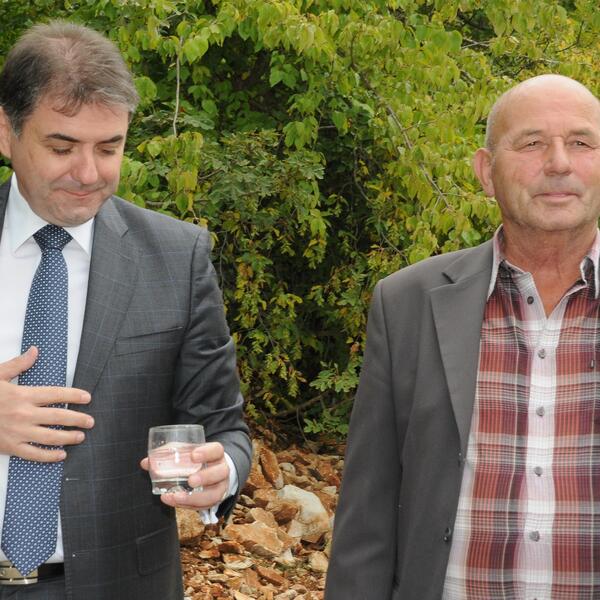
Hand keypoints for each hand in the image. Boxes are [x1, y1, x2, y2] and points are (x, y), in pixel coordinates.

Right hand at [0, 347, 93, 461]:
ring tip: (81, 436)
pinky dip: (49, 456)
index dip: (74, 396)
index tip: (87, 398)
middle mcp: (23, 414)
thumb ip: (18, 365)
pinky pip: (33, 454)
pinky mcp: (10, 447)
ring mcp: (17, 432)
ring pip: (50, 437)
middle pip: (58, 417)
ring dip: (68, 437)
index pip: (56, 395)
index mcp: (22, 395)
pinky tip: (61, 455)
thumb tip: (35, 351)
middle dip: (78, 419)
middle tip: (91, 421)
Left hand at [140, 442, 229, 509]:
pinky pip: (204, 506)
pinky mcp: (214, 500)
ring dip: (196, 497)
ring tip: (177, 496)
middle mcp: (222, 469)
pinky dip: (188, 505)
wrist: (212, 470)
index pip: (216, 450)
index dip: (207, 452)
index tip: (193, 456)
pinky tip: (174, 501)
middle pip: (220, 472)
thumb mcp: (186, 453)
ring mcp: (220, 486)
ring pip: (215, 494)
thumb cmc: (196, 460)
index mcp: (216, 454)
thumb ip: (168, 455)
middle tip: (190, 480)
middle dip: (206, 477)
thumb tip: (146, 462)